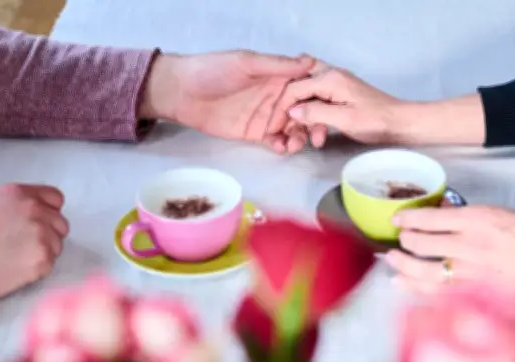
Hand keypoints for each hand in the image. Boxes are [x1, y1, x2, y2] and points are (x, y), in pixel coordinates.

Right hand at [0, 184, 69, 305]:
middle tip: (25, 245)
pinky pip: (49, 265)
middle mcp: (35, 211)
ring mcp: (41, 236)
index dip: (49, 211)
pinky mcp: (41, 261)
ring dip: (43, 252)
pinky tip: (15, 269)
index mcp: (20, 194)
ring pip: (57, 245)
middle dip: (48, 233)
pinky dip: (36, 269)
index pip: (56, 198)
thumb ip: (15, 204)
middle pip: (61, 224)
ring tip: (16, 258)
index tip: (41, 222)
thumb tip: (31, 211)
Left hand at [140, 51, 317, 153]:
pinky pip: (275, 142)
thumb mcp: (246, 63)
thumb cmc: (212, 70)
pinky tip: (281, 148)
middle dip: (315, 123)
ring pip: (294, 128)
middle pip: (306, 111)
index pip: (308, 85)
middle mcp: (277, 96)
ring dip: (300, 137)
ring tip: (296, 144)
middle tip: (317, 135)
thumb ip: (277, 66)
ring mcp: (267, 116)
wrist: (181, 92)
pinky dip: (282, 146)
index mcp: (278, 76)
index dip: (322, 95)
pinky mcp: (255, 133)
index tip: (332, 106)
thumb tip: (310, 61)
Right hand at [268, 62, 407, 145]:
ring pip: (307, 99)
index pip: (294, 88)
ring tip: (304, 141)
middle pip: (297, 89)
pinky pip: (318, 105)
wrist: (401, 123)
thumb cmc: (376, 121)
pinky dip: (315, 121)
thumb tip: (292, 112)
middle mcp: (330, 76)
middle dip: (288, 112)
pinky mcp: (340, 96)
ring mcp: (335, 85)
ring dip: (303, 120)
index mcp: (330, 78)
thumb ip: (316, 113)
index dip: (280, 109)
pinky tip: (318, 138)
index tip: (272, 129)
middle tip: (282, 133)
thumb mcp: (344, 119)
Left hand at [383, 205, 514, 294]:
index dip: (409, 219)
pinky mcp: (475, 292)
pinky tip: (401, 284)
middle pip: (422, 243)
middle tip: (397, 239)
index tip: (398, 219)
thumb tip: (443, 216)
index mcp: (477, 219)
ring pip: (424, 270)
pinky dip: (415, 287)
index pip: (431, 218)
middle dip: (404, 241)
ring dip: (403, 265)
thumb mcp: (502, 214)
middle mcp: (469, 244)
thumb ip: (469, 217)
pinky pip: (437, 291)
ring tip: (391, 260)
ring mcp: (470, 271)